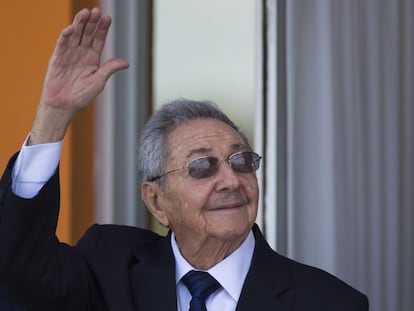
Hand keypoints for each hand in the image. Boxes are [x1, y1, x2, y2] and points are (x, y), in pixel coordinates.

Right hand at [29, 7, 128, 144]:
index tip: (107, 18)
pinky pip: (61, 44)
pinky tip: (71, 28)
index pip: (98, 39)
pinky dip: (65, 36)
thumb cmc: (81, 96)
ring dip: (79, 24)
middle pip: (87, 34)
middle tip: (96, 10)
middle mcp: (81, 54)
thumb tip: (126, 63)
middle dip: (91, 22)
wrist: (64, 106)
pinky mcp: (57, 58)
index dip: (102, 29)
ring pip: (75, 35)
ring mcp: (68, 55)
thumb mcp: (99, 82)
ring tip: (85, 13)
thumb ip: (109, 69)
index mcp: (92, 59)